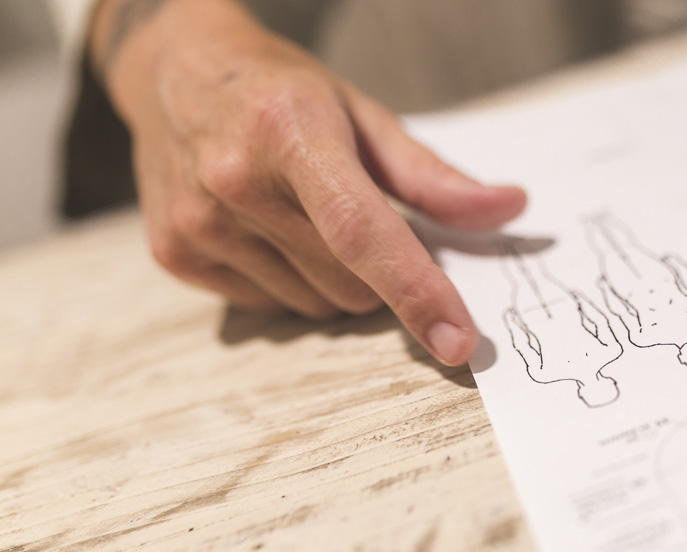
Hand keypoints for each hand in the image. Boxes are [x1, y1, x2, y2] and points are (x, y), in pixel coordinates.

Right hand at [90, 0, 526, 364]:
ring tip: (305, 215)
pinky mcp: (175, 254)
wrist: (174, 71)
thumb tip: (509, 209)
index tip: (459, 342)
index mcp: (290, 132)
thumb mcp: (362, 115)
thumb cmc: (283, 92)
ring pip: (315, 306)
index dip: (417, 292)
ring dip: (336, 282)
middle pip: (350, 284)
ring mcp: (197, 222)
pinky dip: (291, 283)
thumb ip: (433, 176)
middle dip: (381, 273)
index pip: (363, 233)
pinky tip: (268, 230)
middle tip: (361, 217)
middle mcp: (234, 180)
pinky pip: (272, 308)